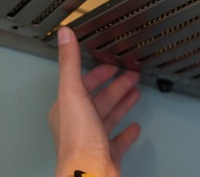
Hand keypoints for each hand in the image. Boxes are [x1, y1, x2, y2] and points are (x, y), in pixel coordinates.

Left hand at [48, 26, 140, 176]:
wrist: (91, 172)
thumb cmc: (79, 140)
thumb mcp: (73, 92)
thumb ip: (70, 63)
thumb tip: (64, 36)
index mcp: (67, 109)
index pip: (82, 84)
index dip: (97, 72)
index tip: (110, 64)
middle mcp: (78, 124)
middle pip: (99, 98)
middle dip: (116, 85)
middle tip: (130, 74)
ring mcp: (93, 139)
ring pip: (109, 116)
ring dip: (122, 102)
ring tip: (135, 92)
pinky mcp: (108, 153)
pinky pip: (119, 140)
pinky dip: (127, 131)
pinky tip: (134, 126)